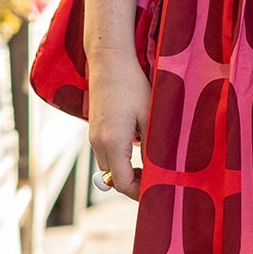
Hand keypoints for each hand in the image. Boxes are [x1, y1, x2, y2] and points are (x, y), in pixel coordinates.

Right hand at [88, 52, 151, 197]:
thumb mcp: (149, 116)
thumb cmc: (132, 85)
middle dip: (134, 183)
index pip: (122, 183)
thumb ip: (152, 146)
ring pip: (109, 166)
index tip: (156, 191)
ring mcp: (93, 136)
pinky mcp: (94, 128)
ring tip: (151, 164)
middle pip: (113, 179)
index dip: (139, 193)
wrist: (109, 61)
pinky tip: (138, 143)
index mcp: (112, 143)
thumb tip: (159, 170)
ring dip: (127, 170)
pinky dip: (120, 157)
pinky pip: (106, 153)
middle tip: (157, 180)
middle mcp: (98, 143)